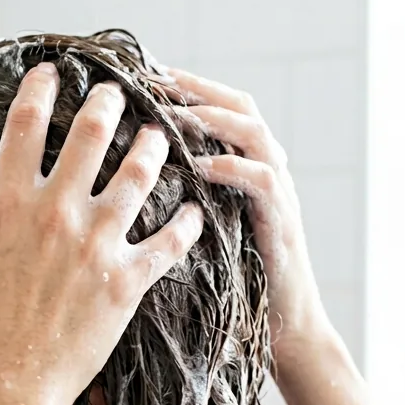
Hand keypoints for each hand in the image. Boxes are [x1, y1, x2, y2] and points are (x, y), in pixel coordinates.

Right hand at [0, 63, 203, 404]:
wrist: (2, 388)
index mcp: (7, 204)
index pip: (25, 125)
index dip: (39, 89)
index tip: (51, 71)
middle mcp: (56, 214)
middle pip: (91, 135)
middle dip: (107, 103)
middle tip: (119, 91)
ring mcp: (95, 246)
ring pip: (137, 177)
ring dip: (151, 148)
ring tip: (158, 136)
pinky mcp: (126, 282)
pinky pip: (168, 242)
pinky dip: (186, 223)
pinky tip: (195, 209)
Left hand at [166, 69, 329, 360]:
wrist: (281, 332)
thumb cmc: (229, 285)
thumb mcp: (197, 232)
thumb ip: (177, 197)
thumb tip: (121, 177)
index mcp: (243, 169)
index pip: (217, 108)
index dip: (185, 87)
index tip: (144, 73)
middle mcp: (265, 171)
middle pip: (239, 106)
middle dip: (198, 88)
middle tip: (157, 78)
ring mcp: (278, 196)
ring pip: (255, 134)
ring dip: (213, 118)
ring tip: (174, 113)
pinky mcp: (283, 225)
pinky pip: (264, 182)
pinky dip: (233, 168)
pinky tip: (202, 164)